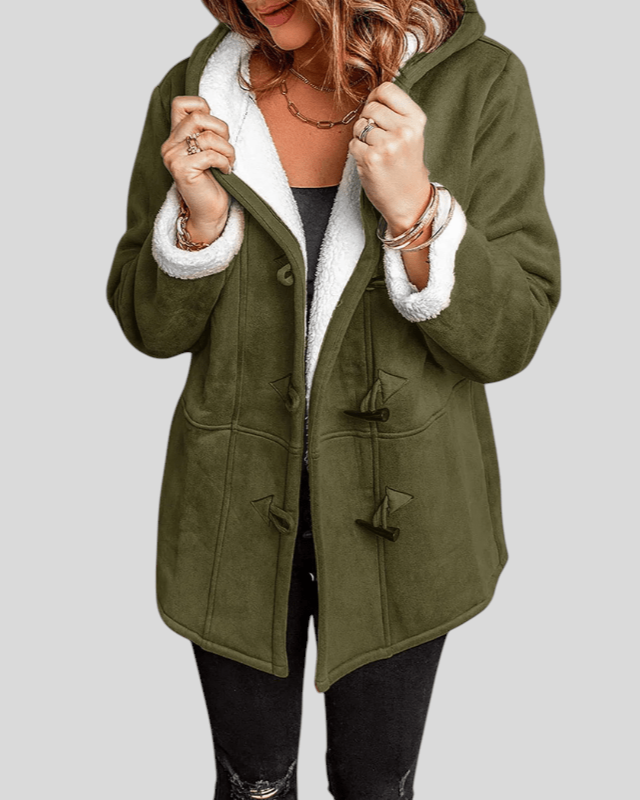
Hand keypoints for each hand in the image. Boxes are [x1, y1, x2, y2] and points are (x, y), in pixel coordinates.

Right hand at [160, 96, 235, 230]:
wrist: (209, 212)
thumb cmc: (213, 182)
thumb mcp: (209, 150)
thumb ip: (205, 130)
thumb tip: (213, 111)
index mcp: (175, 137)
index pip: (181, 103)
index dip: (202, 107)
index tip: (214, 130)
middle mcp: (170, 146)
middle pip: (198, 117)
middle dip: (221, 130)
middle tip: (226, 149)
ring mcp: (173, 158)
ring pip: (207, 136)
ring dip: (227, 149)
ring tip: (228, 162)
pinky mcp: (182, 171)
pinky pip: (210, 155)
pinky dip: (224, 162)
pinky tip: (225, 172)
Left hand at [348, 82, 431, 230]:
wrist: (409, 200)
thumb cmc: (406, 166)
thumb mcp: (411, 134)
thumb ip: (395, 112)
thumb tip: (371, 95)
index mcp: (416, 120)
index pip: (387, 89)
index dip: (376, 98)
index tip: (376, 111)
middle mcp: (404, 130)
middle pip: (371, 107)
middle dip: (367, 121)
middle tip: (377, 138)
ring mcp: (387, 145)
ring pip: (360, 126)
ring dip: (361, 138)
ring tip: (375, 151)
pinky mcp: (371, 159)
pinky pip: (353, 144)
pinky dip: (357, 152)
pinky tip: (370, 162)